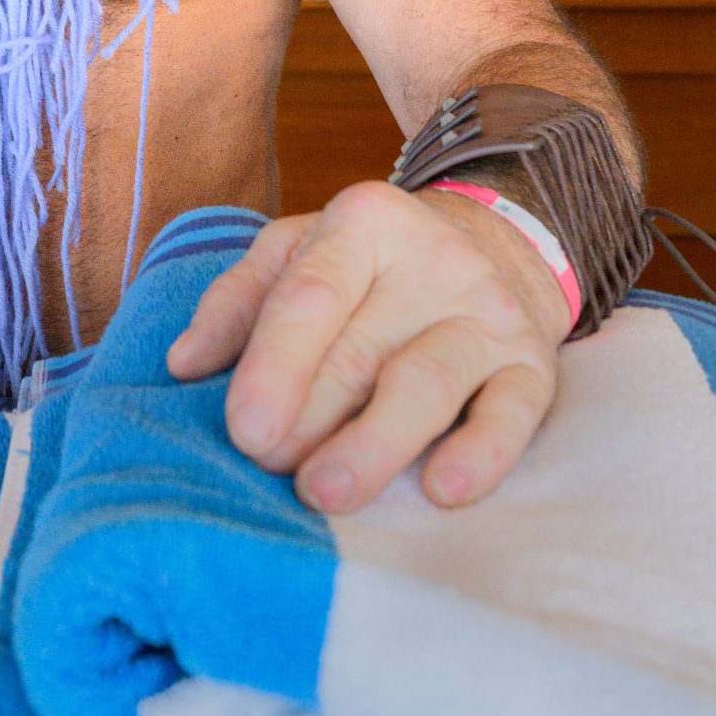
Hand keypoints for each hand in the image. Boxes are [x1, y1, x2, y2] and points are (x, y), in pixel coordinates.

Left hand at [166, 182, 570, 515]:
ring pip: (426, 384)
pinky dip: (479, 453)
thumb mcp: (297, 253)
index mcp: (362, 224)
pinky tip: (441, 489)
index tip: (242, 428)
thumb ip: (237, 302)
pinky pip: (510, 414)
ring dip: (373, 444)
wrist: (495, 247)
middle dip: (309, 415)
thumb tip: (183, 364)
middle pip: (359, 350)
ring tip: (326, 492)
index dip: (273, 365)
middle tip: (269, 467)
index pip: (310, 295)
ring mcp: (486, 314)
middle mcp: (431, 261)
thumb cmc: (370, 268)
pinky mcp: (532, 366)